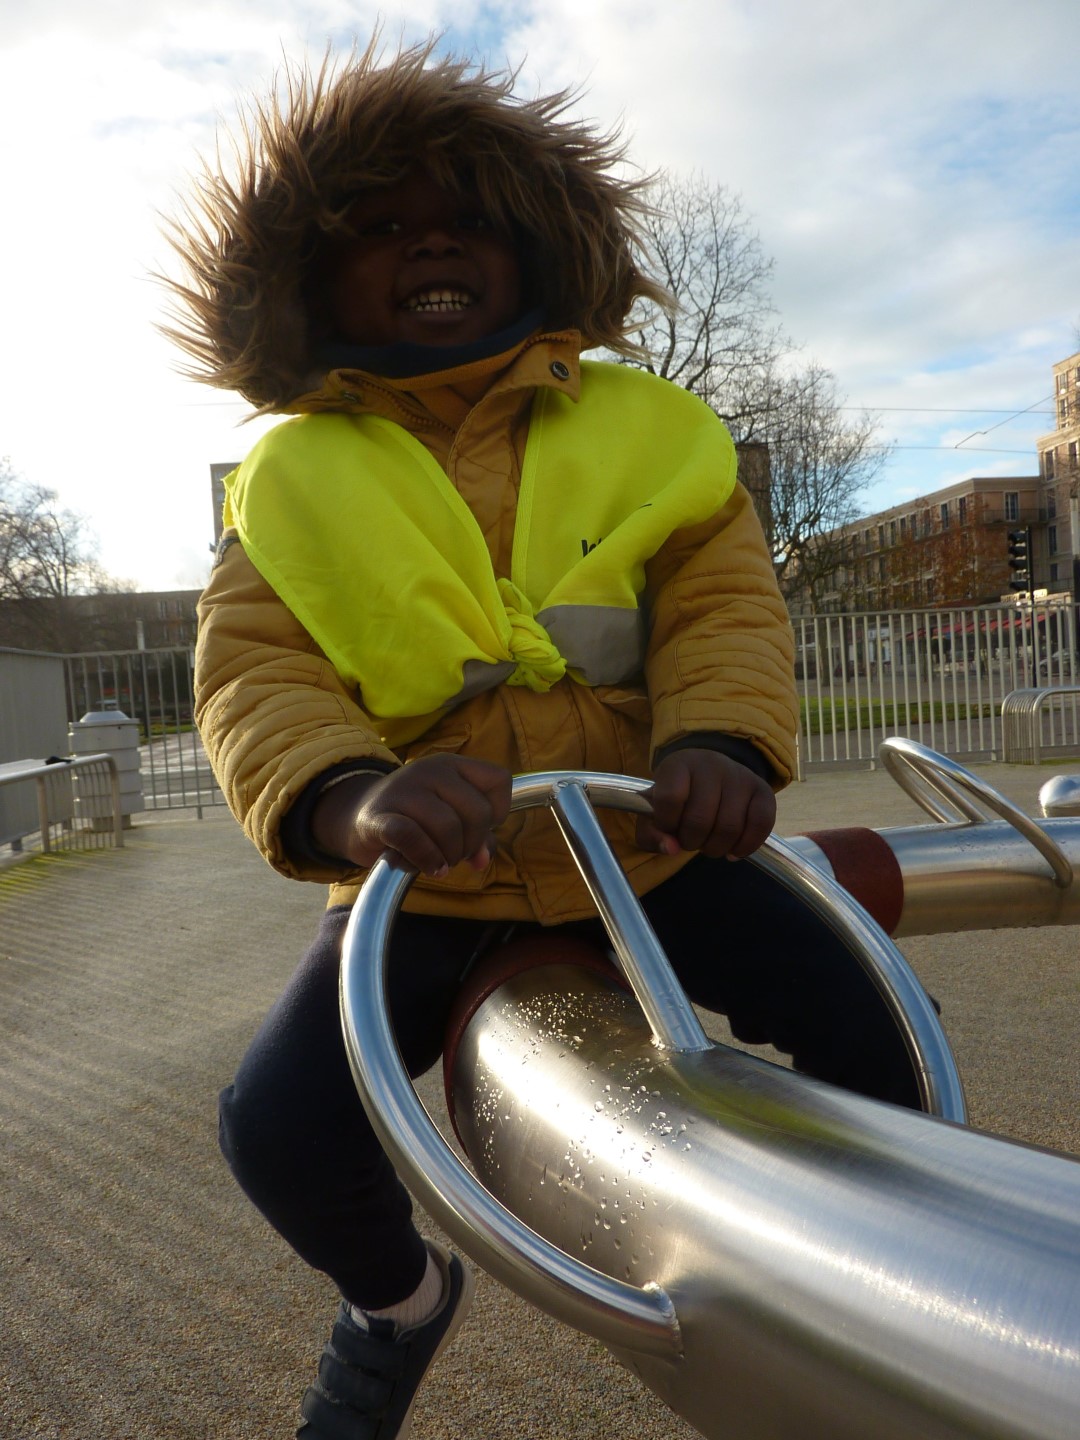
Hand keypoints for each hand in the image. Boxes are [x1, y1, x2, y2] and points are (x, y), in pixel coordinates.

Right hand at [311, 754, 511, 876]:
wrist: (354, 815)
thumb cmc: (411, 817)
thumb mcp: (447, 816)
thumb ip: (475, 836)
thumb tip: (483, 860)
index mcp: (451, 765)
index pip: (499, 780)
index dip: (498, 812)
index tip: (478, 829)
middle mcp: (430, 770)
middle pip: (478, 812)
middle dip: (472, 843)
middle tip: (454, 854)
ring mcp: (403, 790)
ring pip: (448, 827)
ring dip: (450, 855)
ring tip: (439, 863)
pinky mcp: (379, 816)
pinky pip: (412, 837)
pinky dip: (427, 858)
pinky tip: (430, 868)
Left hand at [637, 748, 774, 859]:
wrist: (711, 776)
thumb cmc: (678, 799)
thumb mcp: (654, 812)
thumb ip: (651, 834)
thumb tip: (672, 849)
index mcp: (678, 765)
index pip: (669, 798)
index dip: (666, 822)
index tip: (668, 826)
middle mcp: (711, 765)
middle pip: (700, 819)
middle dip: (691, 841)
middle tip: (690, 840)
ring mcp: (740, 776)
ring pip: (729, 827)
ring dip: (715, 848)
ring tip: (708, 844)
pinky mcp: (764, 790)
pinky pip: (761, 825)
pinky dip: (746, 846)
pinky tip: (733, 851)